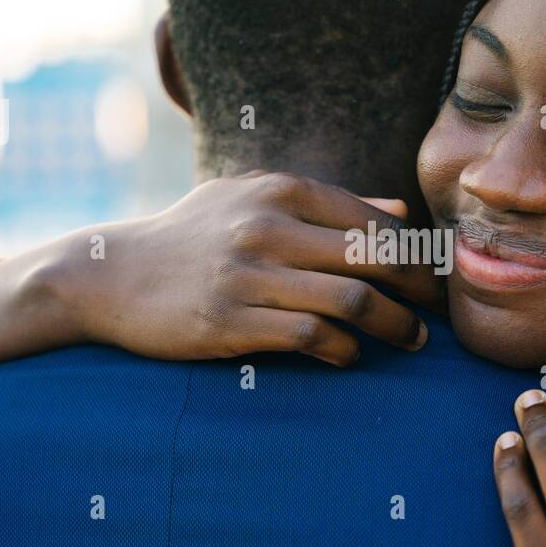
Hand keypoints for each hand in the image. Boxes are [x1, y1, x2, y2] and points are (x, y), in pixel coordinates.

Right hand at [0, 170, 442, 366]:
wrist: (110, 274)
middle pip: (376, 257)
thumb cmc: (194, 236)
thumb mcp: (253, 201)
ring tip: (409, 341)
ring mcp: (248, 274)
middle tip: (434, 314)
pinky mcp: (229, 320)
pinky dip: (343, 350)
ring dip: (393, 325)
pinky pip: (311, 336)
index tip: (435, 281)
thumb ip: (329, 205)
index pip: (375, 221)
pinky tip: (348, 356)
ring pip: (352, 299)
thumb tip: (399, 208)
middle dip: (419, 290)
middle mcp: (267, 226)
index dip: (418, 254)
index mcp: (280, 191)